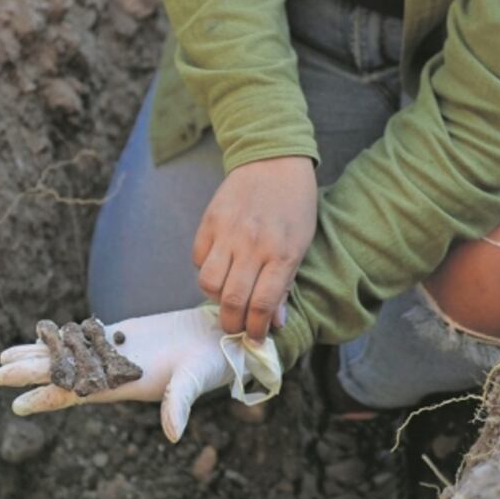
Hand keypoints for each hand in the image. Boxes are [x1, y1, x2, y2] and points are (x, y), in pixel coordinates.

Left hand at [0, 307, 279, 442]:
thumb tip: (173, 434)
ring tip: (4, 354)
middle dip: (31, 372)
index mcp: (123, 385)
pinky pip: (84, 337)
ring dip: (38, 353)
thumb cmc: (209, 364)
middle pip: (64, 373)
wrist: (218, 342)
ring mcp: (114, 352)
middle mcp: (112, 372)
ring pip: (68, 354)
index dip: (49, 398)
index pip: (78, 394)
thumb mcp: (193, 382)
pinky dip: (62, 336)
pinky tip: (43, 334)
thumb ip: (179, 404)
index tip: (18, 405)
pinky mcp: (122, 334)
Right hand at [193, 156, 316, 342]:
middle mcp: (253, 245)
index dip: (255, 330)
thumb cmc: (295, 204)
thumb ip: (285, 284)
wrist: (273, 159)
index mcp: (282, 253)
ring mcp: (228, 232)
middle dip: (232, 324)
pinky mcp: (209, 221)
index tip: (254, 340)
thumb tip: (274, 322)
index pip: (262, 305)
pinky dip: (205, 269)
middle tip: (235, 329)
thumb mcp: (301, 244)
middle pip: (231, 300)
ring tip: (227, 295)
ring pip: (207, 282)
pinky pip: (198, 258)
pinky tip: (219, 266)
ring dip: (215, 297)